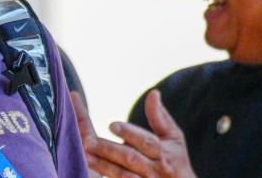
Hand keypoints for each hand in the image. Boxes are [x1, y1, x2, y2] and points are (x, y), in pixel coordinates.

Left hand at [72, 90, 195, 177]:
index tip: (111, 124)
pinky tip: (93, 172)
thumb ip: (160, 117)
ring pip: (123, 175)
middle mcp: (155, 170)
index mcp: (165, 153)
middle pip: (131, 159)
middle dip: (110, 150)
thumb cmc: (176, 161)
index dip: (129, 132)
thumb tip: (153, 93)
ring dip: (103, 166)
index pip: (146, 142)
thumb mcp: (174, 138)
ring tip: (85, 156)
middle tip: (89, 141)